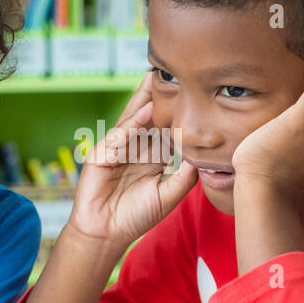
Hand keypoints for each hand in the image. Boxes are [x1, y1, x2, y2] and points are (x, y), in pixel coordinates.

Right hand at [66, 73, 197, 247]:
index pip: (165, 128)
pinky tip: (145, 111)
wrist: (107, 234)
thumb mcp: (168, 195)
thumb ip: (184, 176)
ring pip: (132, 119)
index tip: (193, 91)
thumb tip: (203, 156)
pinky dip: (131, 124)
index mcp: (151, 156)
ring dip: (143, 99)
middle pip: (148, 116)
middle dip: (158, 95)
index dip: (177, 111)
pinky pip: (119, 136)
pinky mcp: (101, 155)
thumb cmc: (135, 216)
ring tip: (155, 78)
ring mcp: (116, 149)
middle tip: (171, 68)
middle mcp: (134, 148)